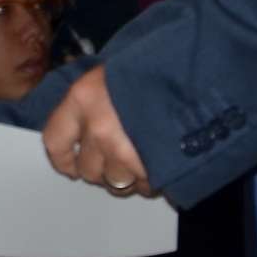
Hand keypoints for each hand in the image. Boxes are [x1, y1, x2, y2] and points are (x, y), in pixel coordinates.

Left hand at [42, 65, 153, 196]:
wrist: (201, 72)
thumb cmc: (156, 68)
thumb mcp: (114, 74)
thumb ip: (93, 102)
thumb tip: (78, 133)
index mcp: (83, 99)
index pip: (54, 142)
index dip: (62, 158)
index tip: (69, 163)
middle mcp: (99, 129)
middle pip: (87, 170)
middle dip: (99, 167)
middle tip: (115, 155)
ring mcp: (125, 152)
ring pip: (114, 183)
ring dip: (124, 176)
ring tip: (139, 157)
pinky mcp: (152, 170)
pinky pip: (142, 188)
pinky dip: (149, 181)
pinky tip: (157, 160)